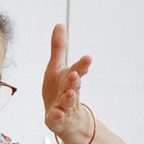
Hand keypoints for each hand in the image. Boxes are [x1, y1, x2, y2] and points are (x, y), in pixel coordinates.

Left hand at [42, 23, 94, 143]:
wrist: (65, 119)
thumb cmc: (59, 90)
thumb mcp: (56, 68)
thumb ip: (58, 48)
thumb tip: (60, 24)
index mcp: (70, 78)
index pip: (78, 70)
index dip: (82, 65)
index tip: (88, 58)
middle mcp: (70, 92)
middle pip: (74, 86)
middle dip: (75, 80)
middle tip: (75, 74)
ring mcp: (65, 107)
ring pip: (68, 102)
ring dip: (68, 97)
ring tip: (68, 93)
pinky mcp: (58, 119)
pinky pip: (57, 119)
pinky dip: (57, 116)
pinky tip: (56, 114)